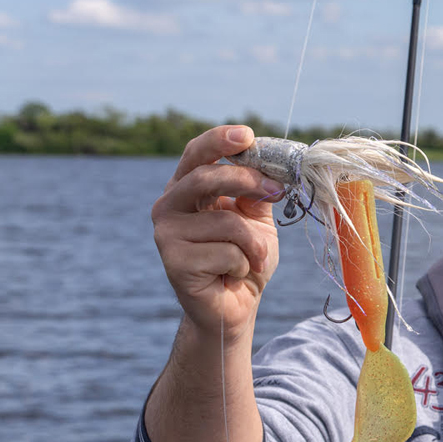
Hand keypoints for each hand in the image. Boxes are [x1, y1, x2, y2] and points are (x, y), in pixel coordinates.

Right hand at [151, 124, 283, 338]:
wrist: (236, 306)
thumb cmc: (245, 259)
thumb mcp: (256, 219)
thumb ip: (257, 192)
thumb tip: (270, 166)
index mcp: (186, 189)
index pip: (195, 155)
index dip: (218, 141)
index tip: (246, 135)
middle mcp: (169, 207)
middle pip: (204, 178)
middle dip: (246, 181)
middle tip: (275, 191)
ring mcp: (166, 234)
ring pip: (226, 222)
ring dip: (255, 243)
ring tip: (253, 259)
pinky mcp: (174, 262)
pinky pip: (227, 253)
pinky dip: (244, 264)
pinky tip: (232, 275)